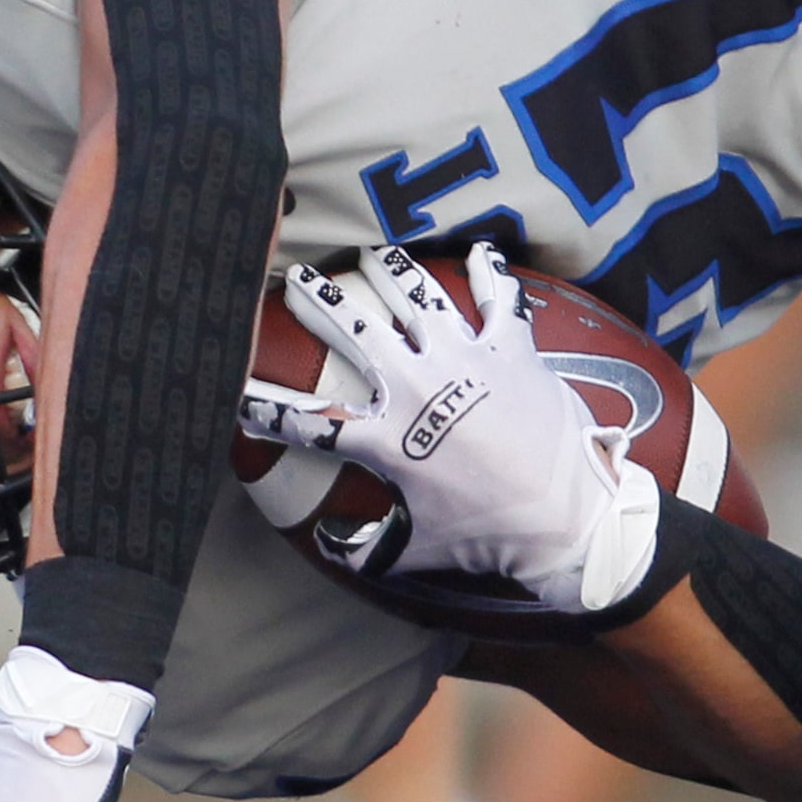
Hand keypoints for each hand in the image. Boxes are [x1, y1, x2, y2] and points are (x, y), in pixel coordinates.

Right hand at [258, 244, 660, 612]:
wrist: (565, 518)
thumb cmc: (492, 537)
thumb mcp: (421, 551)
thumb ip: (370, 550)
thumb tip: (334, 547)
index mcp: (388, 440)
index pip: (311, 424)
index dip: (267, 408)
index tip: (236, 390)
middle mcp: (418, 387)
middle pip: (357, 332)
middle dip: (320, 300)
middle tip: (297, 278)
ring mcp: (466, 361)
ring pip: (419, 299)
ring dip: (392, 273)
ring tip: (373, 254)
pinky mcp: (511, 350)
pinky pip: (498, 299)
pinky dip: (489, 272)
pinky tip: (480, 250)